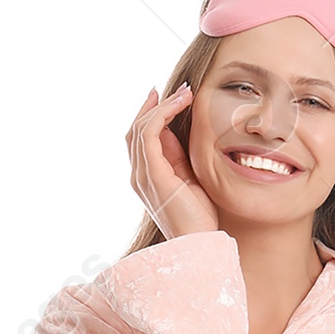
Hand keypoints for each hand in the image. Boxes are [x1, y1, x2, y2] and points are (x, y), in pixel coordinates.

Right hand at [128, 83, 219, 239]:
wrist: (200, 244)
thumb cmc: (199, 217)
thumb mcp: (188, 178)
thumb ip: (177, 156)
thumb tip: (175, 129)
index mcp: (147, 177)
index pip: (140, 137)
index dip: (153, 112)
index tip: (175, 96)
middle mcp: (139, 176)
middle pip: (135, 129)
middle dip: (155, 104)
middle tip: (182, 89)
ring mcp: (143, 176)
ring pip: (140, 127)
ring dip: (163, 104)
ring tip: (186, 93)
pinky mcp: (153, 175)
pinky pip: (148, 134)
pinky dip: (162, 113)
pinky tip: (180, 104)